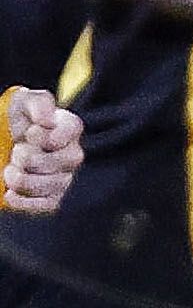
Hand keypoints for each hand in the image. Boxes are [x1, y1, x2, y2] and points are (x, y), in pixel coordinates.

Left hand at [2, 88, 79, 215]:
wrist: (3, 140)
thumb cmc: (15, 119)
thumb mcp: (22, 102)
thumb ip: (38, 103)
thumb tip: (47, 120)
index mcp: (68, 128)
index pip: (71, 132)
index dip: (47, 136)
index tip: (28, 134)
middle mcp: (71, 154)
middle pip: (65, 161)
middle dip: (32, 158)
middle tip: (15, 152)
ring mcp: (63, 178)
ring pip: (54, 185)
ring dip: (24, 180)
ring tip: (9, 171)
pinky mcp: (51, 198)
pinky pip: (47, 205)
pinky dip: (25, 202)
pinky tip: (9, 194)